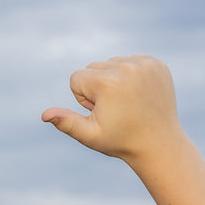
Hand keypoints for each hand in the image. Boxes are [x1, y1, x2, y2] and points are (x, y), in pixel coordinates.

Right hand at [42, 55, 184, 163]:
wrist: (159, 143)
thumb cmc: (120, 141)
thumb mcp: (89, 135)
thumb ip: (66, 122)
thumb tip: (45, 115)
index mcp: (108, 82)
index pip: (76, 78)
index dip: (82, 98)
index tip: (101, 111)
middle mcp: (127, 68)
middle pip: (92, 68)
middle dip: (96, 87)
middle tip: (115, 108)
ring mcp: (145, 64)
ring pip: (110, 64)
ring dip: (113, 80)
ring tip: (127, 101)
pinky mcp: (156, 63)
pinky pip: (129, 61)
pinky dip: (129, 75)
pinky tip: (138, 93)